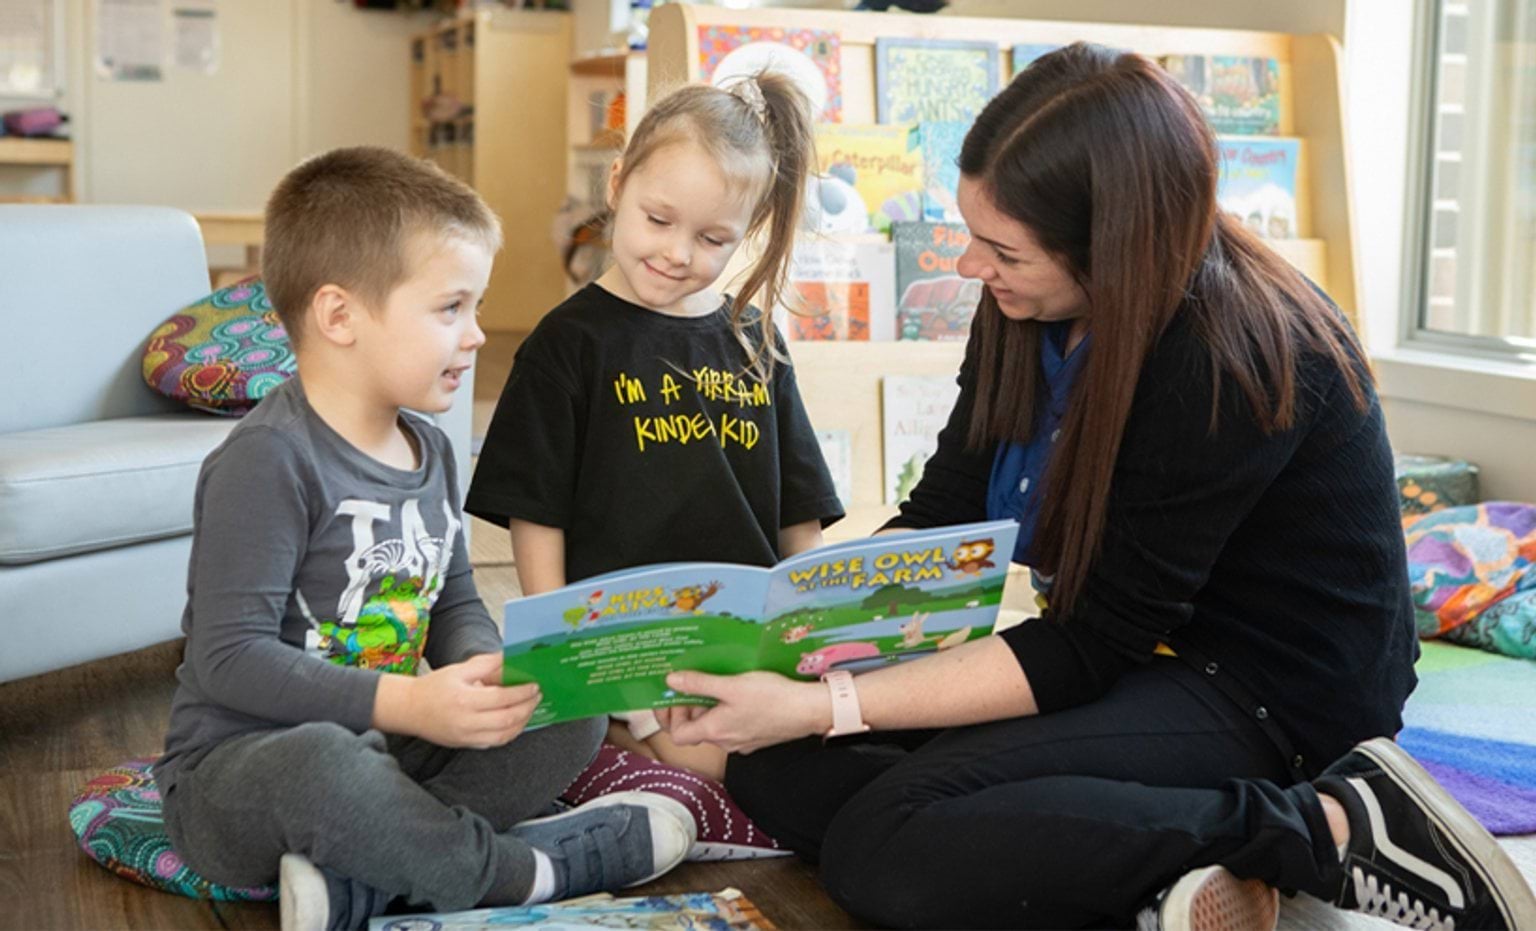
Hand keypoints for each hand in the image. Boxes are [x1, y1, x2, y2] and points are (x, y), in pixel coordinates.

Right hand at [378, 653, 541, 748]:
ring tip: (530, 707)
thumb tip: (511, 657)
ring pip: (504, 735)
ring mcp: (466, 736)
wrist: (409, 709)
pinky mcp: (466, 744)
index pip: (502, 698)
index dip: (522, 692)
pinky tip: (516, 721)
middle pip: (507, 719)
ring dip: (522, 722)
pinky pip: (495, 742)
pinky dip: (510, 733)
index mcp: (464, 699)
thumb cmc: (434, 687)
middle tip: (537, 696)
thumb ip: (487, 663)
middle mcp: (466, 721)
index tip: (534, 685)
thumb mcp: (459, 670)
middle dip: (527, 707)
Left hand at [661, 670, 830, 754]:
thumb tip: (671, 681)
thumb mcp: (731, 685)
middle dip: (689, 708)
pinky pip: (732, 726)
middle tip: (692, 685)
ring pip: (714, 727)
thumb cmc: (772, 698)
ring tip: (714, 684)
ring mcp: (742, 741)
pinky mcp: (756, 736)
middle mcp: (726, 742)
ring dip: (708, 708)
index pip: (677, 734)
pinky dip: (726, 711)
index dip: (670, 715)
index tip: (674, 695)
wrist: (809, 710)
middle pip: (695, 730)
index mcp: (715, 731)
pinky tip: (737, 694)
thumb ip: (699, 684)